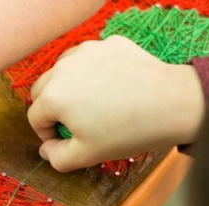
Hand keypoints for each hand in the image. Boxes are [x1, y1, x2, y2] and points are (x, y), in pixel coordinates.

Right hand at [27, 36, 204, 171]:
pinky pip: (90, 59)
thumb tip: (45, 150)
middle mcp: (64, 68)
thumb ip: (56, 158)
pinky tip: (111, 87)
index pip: (35, 118)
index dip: (46, 135)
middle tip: (74, 123)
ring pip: (63, 70)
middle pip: (42, 90)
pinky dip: (93, 72)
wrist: (172, 104)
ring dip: (68, 87)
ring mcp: (88, 51)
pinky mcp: (110, 44)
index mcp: (53, 96)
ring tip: (90, 104)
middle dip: (51, 108)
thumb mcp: (86, 155)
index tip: (64, 142)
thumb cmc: (127, 132)